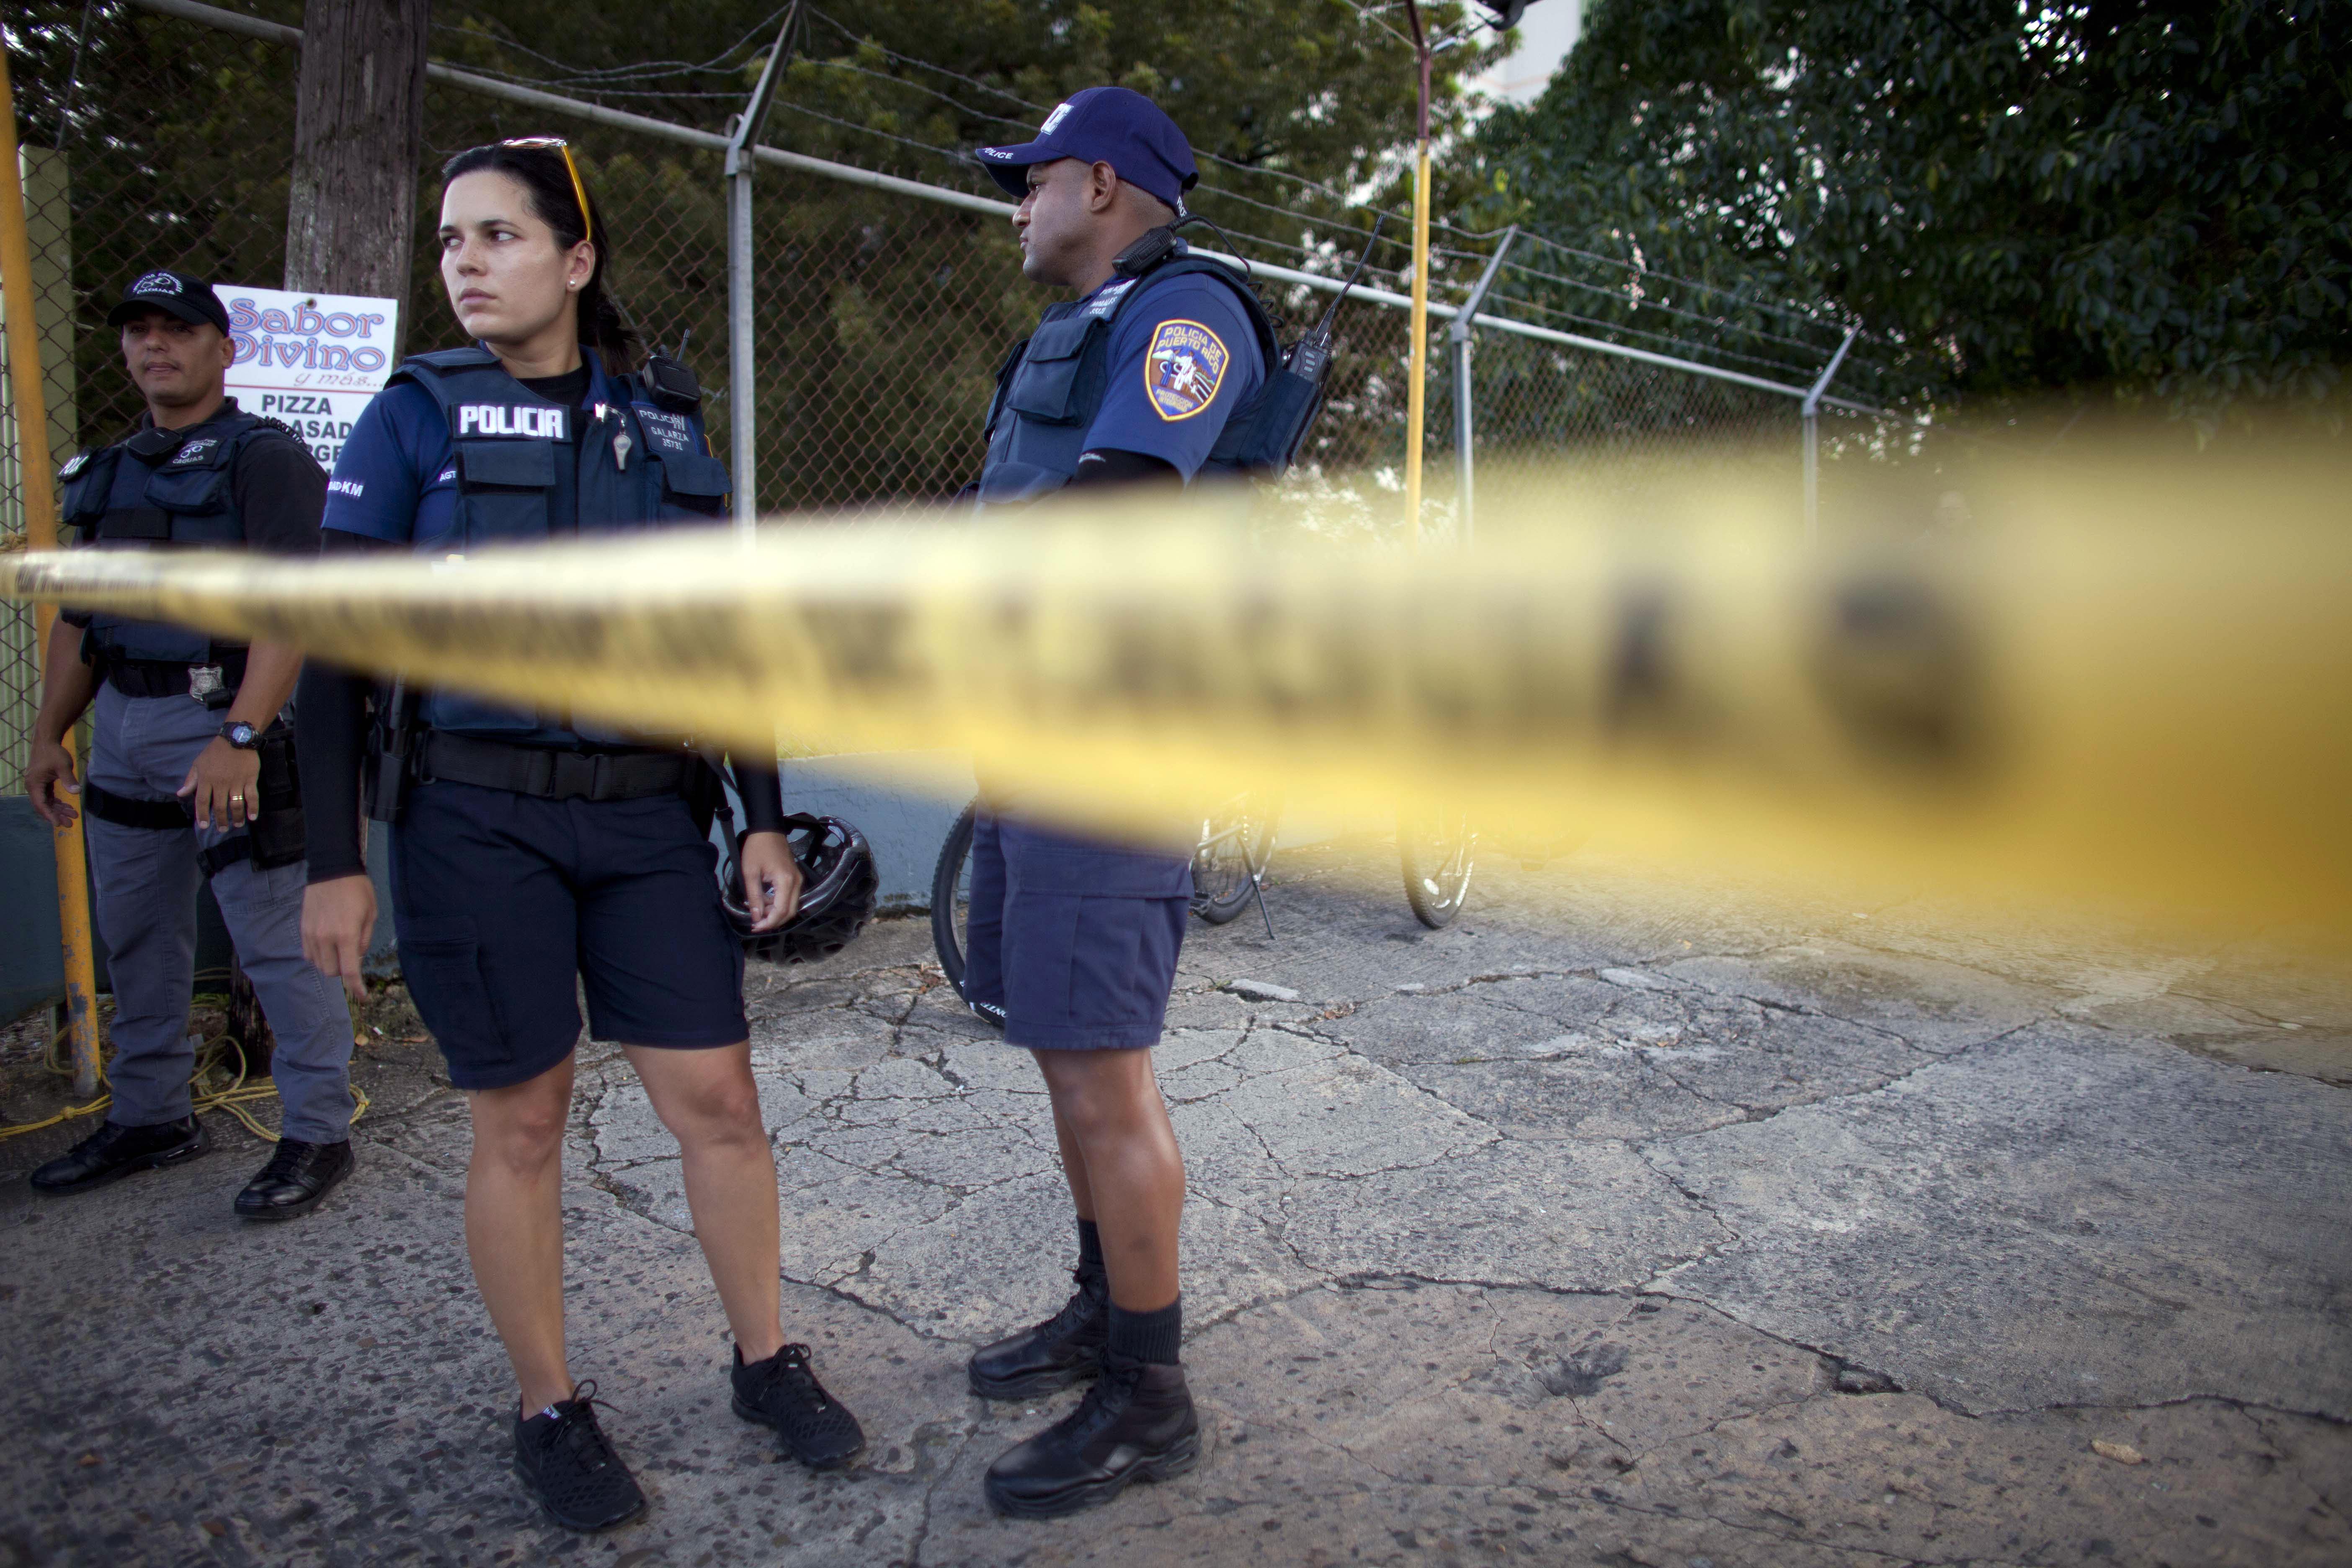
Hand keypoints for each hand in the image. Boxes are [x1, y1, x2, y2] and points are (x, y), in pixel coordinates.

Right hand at [26, 735, 80, 828]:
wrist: (47, 741)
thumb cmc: (54, 753)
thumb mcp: (63, 766)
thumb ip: (69, 779)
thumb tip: (76, 793)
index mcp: (34, 784)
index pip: (41, 804)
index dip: (50, 815)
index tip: (58, 824)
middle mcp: (33, 786)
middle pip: (44, 806)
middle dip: (57, 815)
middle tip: (71, 823)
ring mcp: (37, 785)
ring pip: (47, 802)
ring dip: (59, 809)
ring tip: (74, 815)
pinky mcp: (43, 783)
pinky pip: (49, 797)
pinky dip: (58, 802)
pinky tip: (68, 807)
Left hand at [178, 736, 261, 830]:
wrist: (236, 738)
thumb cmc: (215, 752)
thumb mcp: (198, 763)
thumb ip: (191, 780)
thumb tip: (181, 793)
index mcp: (206, 779)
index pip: (203, 801)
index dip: (202, 815)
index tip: (203, 825)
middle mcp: (221, 783)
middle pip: (220, 807)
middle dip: (220, 820)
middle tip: (221, 829)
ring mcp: (237, 782)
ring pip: (236, 805)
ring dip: (236, 817)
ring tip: (237, 825)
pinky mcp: (250, 780)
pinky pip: (252, 797)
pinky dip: (253, 808)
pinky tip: (252, 817)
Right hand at [303, 874, 377, 1005]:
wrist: (332, 869)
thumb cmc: (357, 890)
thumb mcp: (371, 914)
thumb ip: (365, 939)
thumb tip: (357, 957)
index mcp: (346, 935)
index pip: (349, 971)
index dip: (356, 988)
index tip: (363, 997)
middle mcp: (325, 938)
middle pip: (331, 972)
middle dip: (343, 971)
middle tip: (352, 957)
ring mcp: (311, 934)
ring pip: (318, 964)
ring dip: (330, 963)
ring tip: (340, 948)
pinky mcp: (303, 929)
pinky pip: (308, 953)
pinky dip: (318, 955)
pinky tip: (327, 945)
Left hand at [738, 830, 801, 932]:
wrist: (767, 829)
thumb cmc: (757, 848)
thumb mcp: (750, 873)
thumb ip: (754, 897)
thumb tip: (756, 916)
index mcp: (786, 881)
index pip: (781, 911)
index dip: (769, 922)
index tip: (755, 926)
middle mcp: (796, 882)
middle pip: (790, 911)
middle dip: (774, 921)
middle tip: (757, 923)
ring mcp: (797, 880)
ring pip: (791, 906)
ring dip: (776, 913)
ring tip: (759, 911)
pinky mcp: (795, 877)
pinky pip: (790, 897)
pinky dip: (778, 904)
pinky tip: (765, 902)